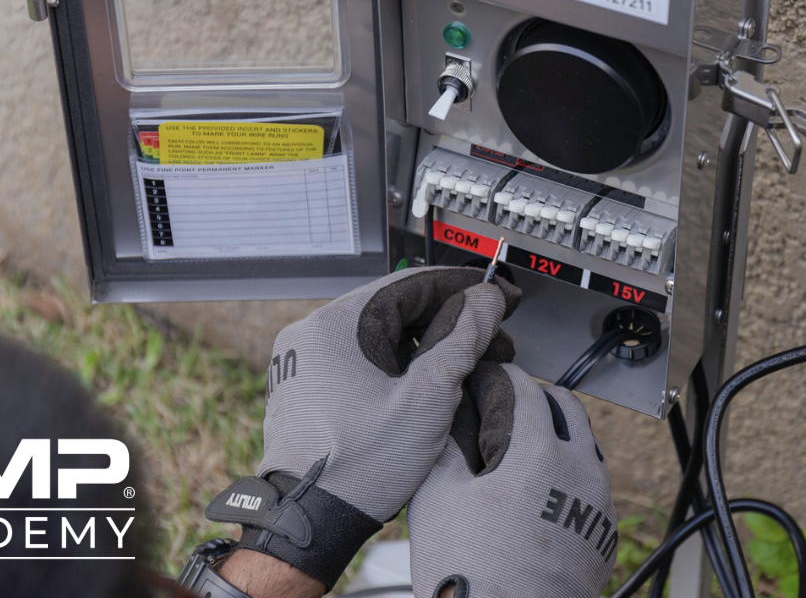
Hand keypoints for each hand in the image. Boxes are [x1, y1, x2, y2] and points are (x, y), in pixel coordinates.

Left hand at [207, 267, 520, 589]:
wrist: (309, 521)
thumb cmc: (359, 467)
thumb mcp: (427, 400)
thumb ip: (461, 341)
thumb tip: (486, 301)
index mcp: (335, 325)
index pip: (411, 284)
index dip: (463, 287)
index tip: (497, 295)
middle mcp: (313, 334)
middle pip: (397, 309)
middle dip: (450, 322)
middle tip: (494, 339)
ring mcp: (307, 360)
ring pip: (382, 335)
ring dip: (427, 345)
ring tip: (468, 366)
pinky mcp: (309, 386)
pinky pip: (363, 358)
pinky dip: (399, 364)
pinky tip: (431, 383)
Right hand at [408, 362, 616, 597]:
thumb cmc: (470, 572)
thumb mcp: (438, 498)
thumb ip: (446, 446)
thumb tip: (448, 417)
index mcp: (541, 453)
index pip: (525, 389)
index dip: (501, 375)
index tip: (486, 375)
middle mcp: (581, 471)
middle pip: (568, 407)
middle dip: (537, 396)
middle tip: (505, 403)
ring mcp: (598, 505)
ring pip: (586, 445)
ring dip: (559, 434)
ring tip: (524, 445)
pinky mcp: (603, 536)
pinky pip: (593, 487)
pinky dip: (570, 474)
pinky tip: (540, 490)